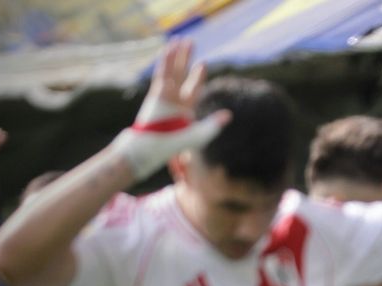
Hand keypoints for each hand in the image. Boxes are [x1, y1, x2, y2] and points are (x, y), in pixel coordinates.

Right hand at [113, 38, 229, 179]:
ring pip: (172, 71)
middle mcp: (175, 99)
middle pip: (182, 74)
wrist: (152, 148)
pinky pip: (162, 74)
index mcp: (185, 107)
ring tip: (178, 40)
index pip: (193, 87)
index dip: (198, 75)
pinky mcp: (157, 94)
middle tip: (190, 42)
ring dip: (175, 55)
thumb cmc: (174, 144)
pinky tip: (168, 49)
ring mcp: (165, 95)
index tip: (203, 63)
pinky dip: (166, 62)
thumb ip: (212, 125)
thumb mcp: (198, 135)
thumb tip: (229, 115)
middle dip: (186, 58)